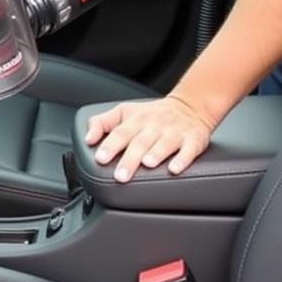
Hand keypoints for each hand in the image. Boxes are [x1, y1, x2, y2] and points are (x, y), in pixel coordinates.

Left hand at [85, 95, 217, 182]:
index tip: (101, 158)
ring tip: (147, 164)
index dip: (110, 145)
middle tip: (120, 175)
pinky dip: (183, 159)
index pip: (120, 132)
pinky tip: (175, 169)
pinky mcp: (193, 140)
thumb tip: (87, 139)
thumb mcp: (124, 112)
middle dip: (129, 158)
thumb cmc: (151, 115)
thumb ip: (102, 123)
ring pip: (165, 143)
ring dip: (156, 153)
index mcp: (136, 120)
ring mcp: (175, 132)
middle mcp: (155, 125)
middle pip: (140, 142)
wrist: (191, 105)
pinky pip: (189, 149)